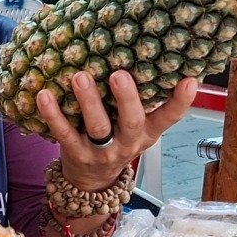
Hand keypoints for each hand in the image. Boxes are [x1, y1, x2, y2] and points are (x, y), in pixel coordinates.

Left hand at [36, 70, 197, 191]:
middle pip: (132, 121)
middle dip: (126, 98)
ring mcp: (102, 151)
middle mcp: (128, 143)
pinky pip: (64, 133)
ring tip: (80, 76)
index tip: (191, 80)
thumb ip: (144, 101)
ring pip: (98, 126)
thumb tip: (151, 55)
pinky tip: (45, 95)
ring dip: (89, 101)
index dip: (182, 101)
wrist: (92, 181)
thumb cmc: (117, 141)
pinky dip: (53, 114)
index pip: (169, 118)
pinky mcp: (76, 154)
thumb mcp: (138, 127)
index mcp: (147, 132)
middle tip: (118, 74)